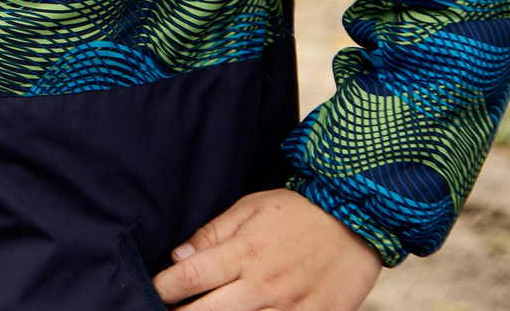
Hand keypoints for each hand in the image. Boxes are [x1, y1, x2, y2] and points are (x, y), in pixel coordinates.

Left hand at [152, 190, 380, 309]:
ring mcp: (291, 308)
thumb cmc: (298, 213)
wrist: (359, 222)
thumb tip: (177, 255)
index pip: (189, 277)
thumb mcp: (249, 210)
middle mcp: (263, 284)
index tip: (150, 293)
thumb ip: (212, 234)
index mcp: (244, 253)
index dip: (162, 289)